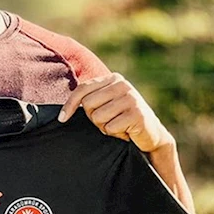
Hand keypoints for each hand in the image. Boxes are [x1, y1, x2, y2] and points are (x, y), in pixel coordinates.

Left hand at [58, 73, 174, 152]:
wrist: (151, 134)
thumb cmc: (123, 119)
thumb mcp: (107, 103)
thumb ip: (91, 98)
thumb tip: (62, 108)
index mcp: (113, 78)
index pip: (83, 89)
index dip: (70, 105)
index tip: (62, 119)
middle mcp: (122, 84)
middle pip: (88, 104)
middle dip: (94, 118)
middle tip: (109, 121)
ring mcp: (131, 98)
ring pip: (98, 117)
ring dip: (105, 127)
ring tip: (118, 125)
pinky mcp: (136, 114)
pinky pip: (110, 128)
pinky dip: (115, 134)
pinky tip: (126, 131)